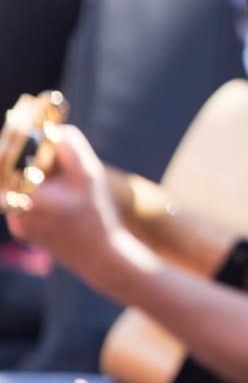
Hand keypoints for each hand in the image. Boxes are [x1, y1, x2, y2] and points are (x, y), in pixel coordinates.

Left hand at [4, 125, 125, 278]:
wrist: (103, 258)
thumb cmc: (98, 216)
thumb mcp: (90, 176)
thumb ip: (71, 147)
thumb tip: (54, 130)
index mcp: (26, 196)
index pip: (5, 160)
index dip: (11, 140)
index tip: (19, 124)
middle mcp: (15, 210)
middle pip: (9, 174)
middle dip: (22, 156)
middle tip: (36, 140)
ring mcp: (17, 223)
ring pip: (17, 189)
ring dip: (32, 176)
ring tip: (59, 177)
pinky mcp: (24, 231)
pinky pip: (23, 203)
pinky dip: (36, 193)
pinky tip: (61, 198)